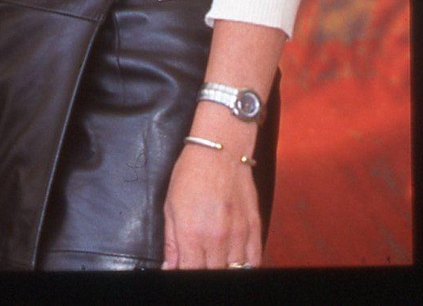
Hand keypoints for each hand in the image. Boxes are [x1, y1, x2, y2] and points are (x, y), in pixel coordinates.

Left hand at [162, 140, 261, 269]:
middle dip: (204, 268)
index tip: (184, 266)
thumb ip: (171, 242)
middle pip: (212, 273)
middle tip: (200, 259)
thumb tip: (168, 268)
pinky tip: (237, 259)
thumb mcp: (170, 205)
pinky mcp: (254, 227)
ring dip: (225, 267)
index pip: (190, 271)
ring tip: (217, 258)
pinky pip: (254, 260)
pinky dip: (246, 264)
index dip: (186, 272)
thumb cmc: (190, 173)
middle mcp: (216, 238)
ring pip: (234, 269)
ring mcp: (238, 234)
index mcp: (191, 233)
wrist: (219, 150)